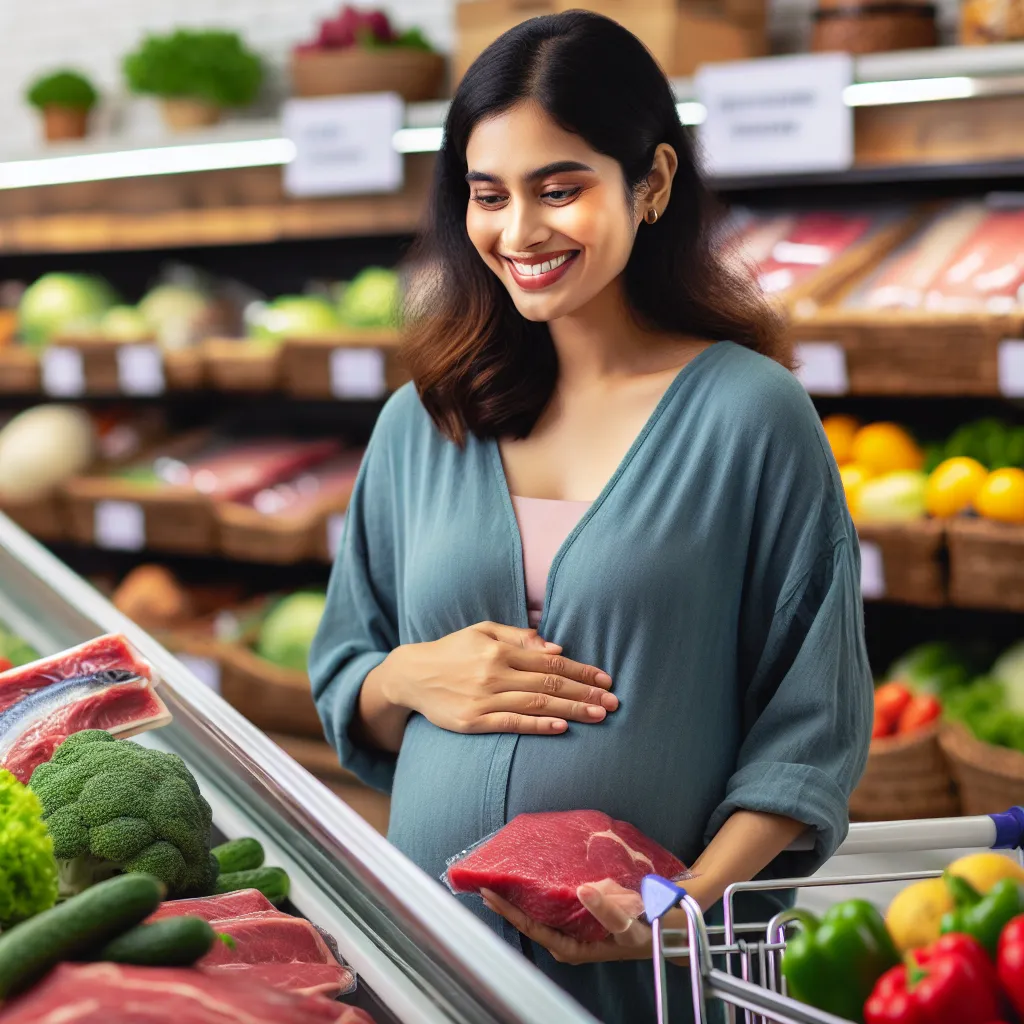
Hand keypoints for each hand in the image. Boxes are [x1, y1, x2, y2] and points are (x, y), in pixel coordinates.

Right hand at [382, 621, 615, 734]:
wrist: (412, 675)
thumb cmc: (452, 650)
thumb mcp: (482, 631)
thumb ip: (518, 637)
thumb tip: (556, 648)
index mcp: (499, 650)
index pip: (550, 662)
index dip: (581, 671)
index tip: (606, 679)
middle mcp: (493, 673)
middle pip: (549, 684)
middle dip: (585, 693)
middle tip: (613, 702)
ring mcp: (483, 699)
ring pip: (536, 705)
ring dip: (571, 711)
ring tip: (599, 716)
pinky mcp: (473, 721)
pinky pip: (511, 724)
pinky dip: (538, 726)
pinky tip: (561, 728)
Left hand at [482, 880, 651, 963]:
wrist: (666, 931)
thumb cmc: (646, 932)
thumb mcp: (630, 925)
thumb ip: (608, 909)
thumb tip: (583, 891)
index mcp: (571, 947)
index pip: (530, 927)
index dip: (507, 911)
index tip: (486, 892)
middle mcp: (566, 940)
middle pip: (529, 920)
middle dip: (509, 902)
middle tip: (487, 877)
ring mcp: (571, 929)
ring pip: (539, 912)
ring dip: (521, 896)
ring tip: (502, 874)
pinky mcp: (578, 918)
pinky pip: (551, 905)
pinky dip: (539, 892)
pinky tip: (532, 876)